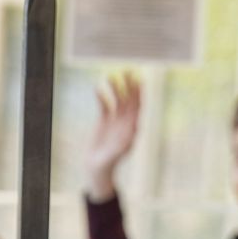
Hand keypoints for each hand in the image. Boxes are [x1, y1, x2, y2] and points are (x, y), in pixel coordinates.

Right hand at [83, 74, 141, 200]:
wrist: (97, 167)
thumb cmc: (109, 162)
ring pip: (117, 100)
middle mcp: (126, 121)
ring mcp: (115, 120)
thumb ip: (125, 140)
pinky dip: (101, 96)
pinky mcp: (104, 120)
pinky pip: (104, 104)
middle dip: (129, 86)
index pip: (138, 107)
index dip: (140, 94)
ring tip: (110, 76)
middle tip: (127, 71)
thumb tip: (134, 130)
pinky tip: (97, 88)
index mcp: (133, 127)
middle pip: (130, 100)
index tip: (139, 81)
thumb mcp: (117, 152)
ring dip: (115, 88)